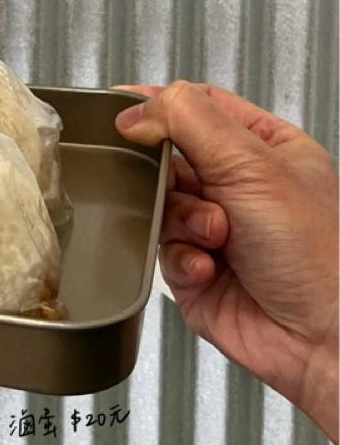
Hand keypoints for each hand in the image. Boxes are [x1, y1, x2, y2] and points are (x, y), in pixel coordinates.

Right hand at [116, 82, 338, 443]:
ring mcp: (217, 230)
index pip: (200, 106)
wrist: (322, 339)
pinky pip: (162, 250)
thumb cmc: (319, 256)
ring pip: (160, 204)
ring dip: (181, 220)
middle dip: (170, 174)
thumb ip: (187, 119)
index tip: (124, 110)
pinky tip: (209, 267)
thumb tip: (135, 111)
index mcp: (266, 148)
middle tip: (183, 184)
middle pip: (170, 157)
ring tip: (215, 236)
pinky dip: (181, 257)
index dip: (159, 105)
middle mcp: (242, 187)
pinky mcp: (197, 271)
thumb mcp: (252, 163)